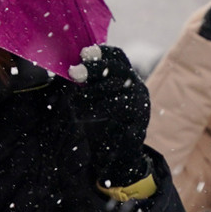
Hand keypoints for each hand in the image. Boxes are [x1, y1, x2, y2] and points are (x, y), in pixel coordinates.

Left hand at [66, 45, 150, 187]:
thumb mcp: (90, 100)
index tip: (83, 53)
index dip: (101, 52)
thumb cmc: (101, 125)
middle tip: (74, 72)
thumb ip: (84, 84)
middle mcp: (137, 87)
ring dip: (92, 92)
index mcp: (125, 78)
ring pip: (118, 88)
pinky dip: (99, 110)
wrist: (117, 159)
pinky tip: (84, 115)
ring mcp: (141, 104)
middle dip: (94, 68)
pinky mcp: (139, 121)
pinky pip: (120, 110)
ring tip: (74, 102)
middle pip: (118, 69)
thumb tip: (69, 69)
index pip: (117, 56)